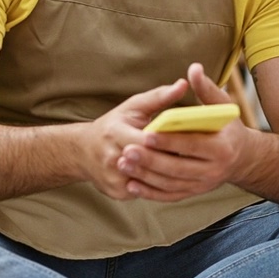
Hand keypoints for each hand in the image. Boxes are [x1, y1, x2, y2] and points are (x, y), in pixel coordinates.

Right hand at [82, 77, 188, 199]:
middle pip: (149, 163)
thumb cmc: (114, 123)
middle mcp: (111, 158)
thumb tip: (183, 84)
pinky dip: (159, 186)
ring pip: (149, 181)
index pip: (145, 141)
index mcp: (114, 133)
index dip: (166, 142)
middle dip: (170, 160)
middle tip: (195, 158)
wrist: (83, 151)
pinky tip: (174, 181)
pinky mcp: (117, 193)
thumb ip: (159, 96)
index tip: (190, 140)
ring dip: (168, 176)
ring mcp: (113, 179)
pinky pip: (145, 191)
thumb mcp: (133, 107)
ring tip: (188, 169)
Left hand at [117, 63, 247, 201]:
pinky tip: (131, 184)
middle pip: (177, 167)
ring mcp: (203, 185)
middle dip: (150, 160)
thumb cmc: (228, 127)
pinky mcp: (194, 192)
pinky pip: (170, 195)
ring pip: (170, 183)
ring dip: (145, 176)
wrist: (242, 158)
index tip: (146, 134)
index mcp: (222, 147)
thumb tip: (193, 68)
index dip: (168, 141)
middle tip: (125, 151)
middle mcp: (214, 170)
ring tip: (123, 164)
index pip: (192, 145)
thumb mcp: (223, 106)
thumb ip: (206, 88)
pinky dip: (150, 192)